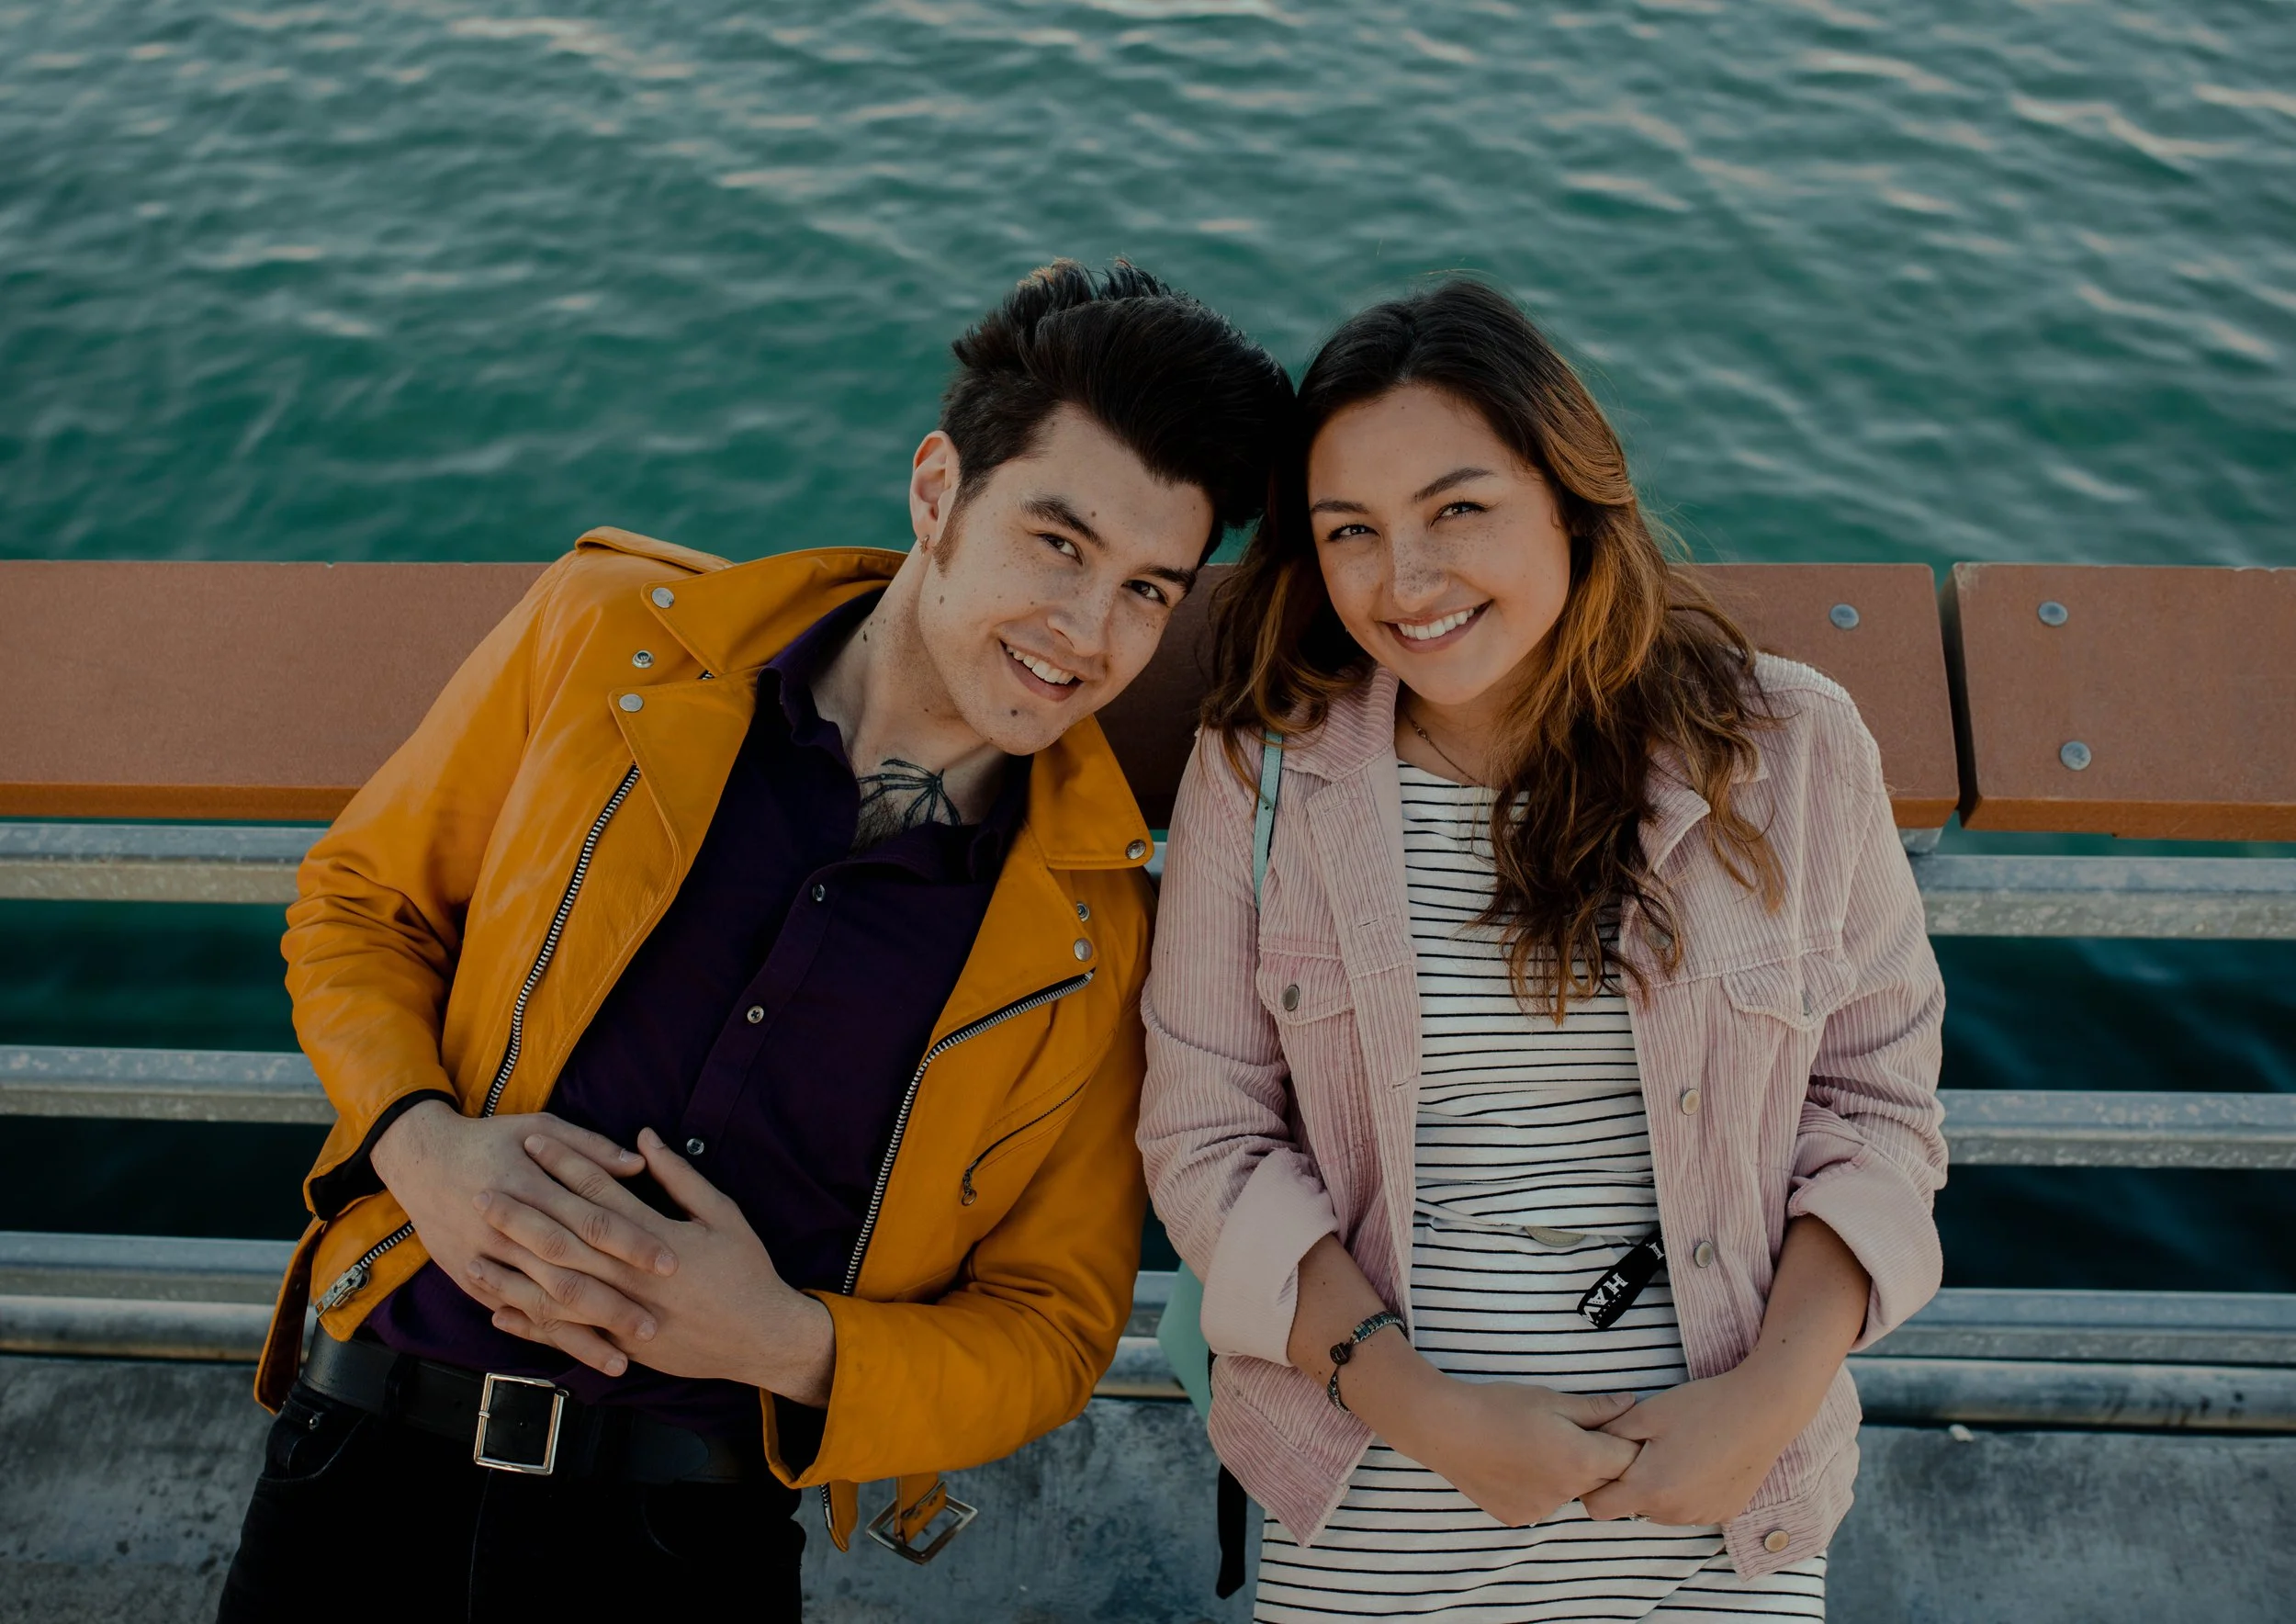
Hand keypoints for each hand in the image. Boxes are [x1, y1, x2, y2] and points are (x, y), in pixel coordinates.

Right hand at [368, 1100, 658, 1332]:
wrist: (420, 1159)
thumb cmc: (489, 1140)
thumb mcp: (539, 1126)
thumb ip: (590, 1148)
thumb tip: (639, 1163)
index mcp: (532, 1186)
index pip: (593, 1220)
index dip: (632, 1243)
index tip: (670, 1263)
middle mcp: (509, 1229)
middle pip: (569, 1271)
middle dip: (612, 1303)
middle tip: (653, 1326)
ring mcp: (487, 1258)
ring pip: (541, 1303)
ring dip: (581, 1334)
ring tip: (621, 1359)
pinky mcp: (471, 1279)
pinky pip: (512, 1313)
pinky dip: (542, 1336)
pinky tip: (570, 1354)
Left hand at [463, 1127, 836, 1402]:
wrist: (760, 1337)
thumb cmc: (747, 1271)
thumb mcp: (724, 1215)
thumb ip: (681, 1178)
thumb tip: (644, 1139)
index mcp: (657, 1239)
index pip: (599, 1194)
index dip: (564, 1165)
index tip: (532, 1143)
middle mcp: (632, 1277)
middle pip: (565, 1241)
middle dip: (522, 1215)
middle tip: (482, 1192)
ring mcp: (623, 1315)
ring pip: (556, 1292)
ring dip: (513, 1272)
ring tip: (474, 1252)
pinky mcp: (621, 1345)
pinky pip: (566, 1335)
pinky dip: (531, 1324)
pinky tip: (499, 1311)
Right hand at [1385, 1374, 1641, 1527]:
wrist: (1446, 1429)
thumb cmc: (1500, 1406)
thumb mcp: (1552, 1399)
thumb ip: (1597, 1408)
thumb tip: (1631, 1404)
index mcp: (1582, 1461)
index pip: (1628, 1460)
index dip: (1624, 1443)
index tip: (1609, 1428)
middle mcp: (1568, 1494)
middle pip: (1602, 1480)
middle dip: (1596, 1460)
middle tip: (1568, 1433)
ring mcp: (1542, 1510)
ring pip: (1571, 1493)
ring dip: (1567, 1475)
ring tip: (1536, 1447)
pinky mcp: (1518, 1517)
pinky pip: (1543, 1503)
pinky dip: (1539, 1487)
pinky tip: (1516, 1465)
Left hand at [1580, 1369, 1796, 1526]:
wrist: (1762, 1410)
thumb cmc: (1702, 1407)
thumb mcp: (1646, 1413)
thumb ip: (1609, 1435)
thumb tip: (1586, 1447)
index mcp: (1650, 1489)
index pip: (1598, 1508)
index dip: (1593, 1484)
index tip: (1604, 1460)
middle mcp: (1675, 1513)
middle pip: (1631, 1509)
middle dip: (1628, 1484)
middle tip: (1644, 1448)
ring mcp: (1702, 1516)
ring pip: (1661, 1511)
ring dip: (1658, 1489)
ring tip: (1676, 1451)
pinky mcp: (1724, 1513)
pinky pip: (1690, 1509)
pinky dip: (1686, 1492)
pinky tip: (1699, 1461)